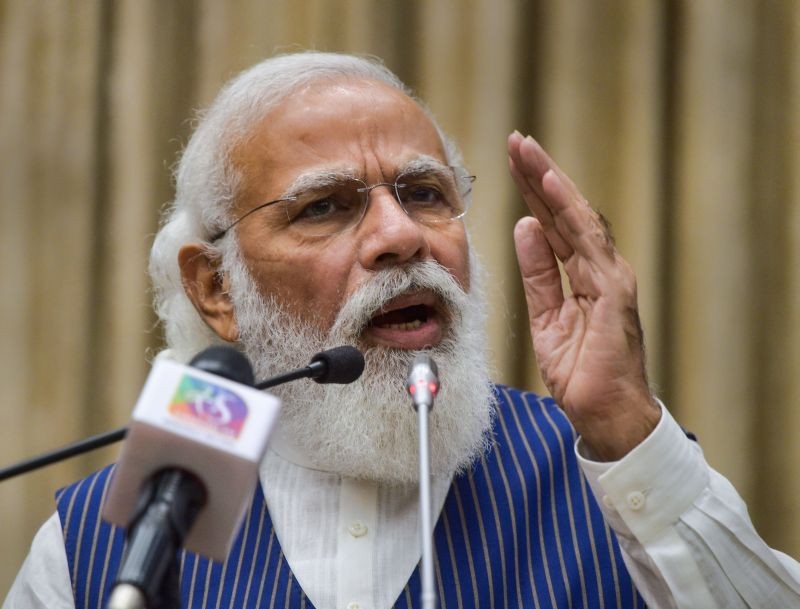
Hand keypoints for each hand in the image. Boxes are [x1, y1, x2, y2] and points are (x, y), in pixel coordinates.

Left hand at [508, 132, 660, 460]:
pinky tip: (551, 185)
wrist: (603, 412)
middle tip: (517, 141)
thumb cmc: (580, 369)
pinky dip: (570, 211)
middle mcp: (599, 267)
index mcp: (582, 274)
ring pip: (577, 217)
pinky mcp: (614, 290)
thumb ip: (538, 273)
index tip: (511, 162)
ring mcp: (610, 276)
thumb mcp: (545, 315)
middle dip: (539, 174)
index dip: (533, 191)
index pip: (553, 223)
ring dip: (551, 181)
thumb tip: (524, 227)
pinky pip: (588, 243)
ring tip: (528, 151)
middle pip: (565, 212)